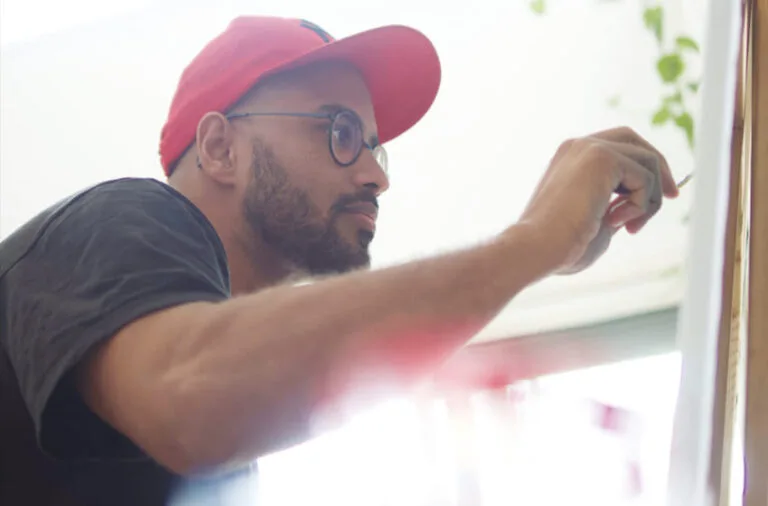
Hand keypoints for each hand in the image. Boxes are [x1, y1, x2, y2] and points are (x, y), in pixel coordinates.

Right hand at [516, 127, 678, 274]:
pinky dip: (640, 203)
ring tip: (627, 226)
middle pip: (634, 140)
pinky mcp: (602, 158)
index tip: (660, 195)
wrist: (537, 247)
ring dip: (648, 198)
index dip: (642, 167)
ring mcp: (589, 149)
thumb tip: (641, 204)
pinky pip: (644, 176)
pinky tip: (616, 221)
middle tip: (672, 196)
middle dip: (659, 168)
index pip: (617, 147)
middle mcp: (578, 146)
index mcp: (570, 159)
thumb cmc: (559, 245)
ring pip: (646, 160)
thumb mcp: (595, 221)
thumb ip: (616, 206)